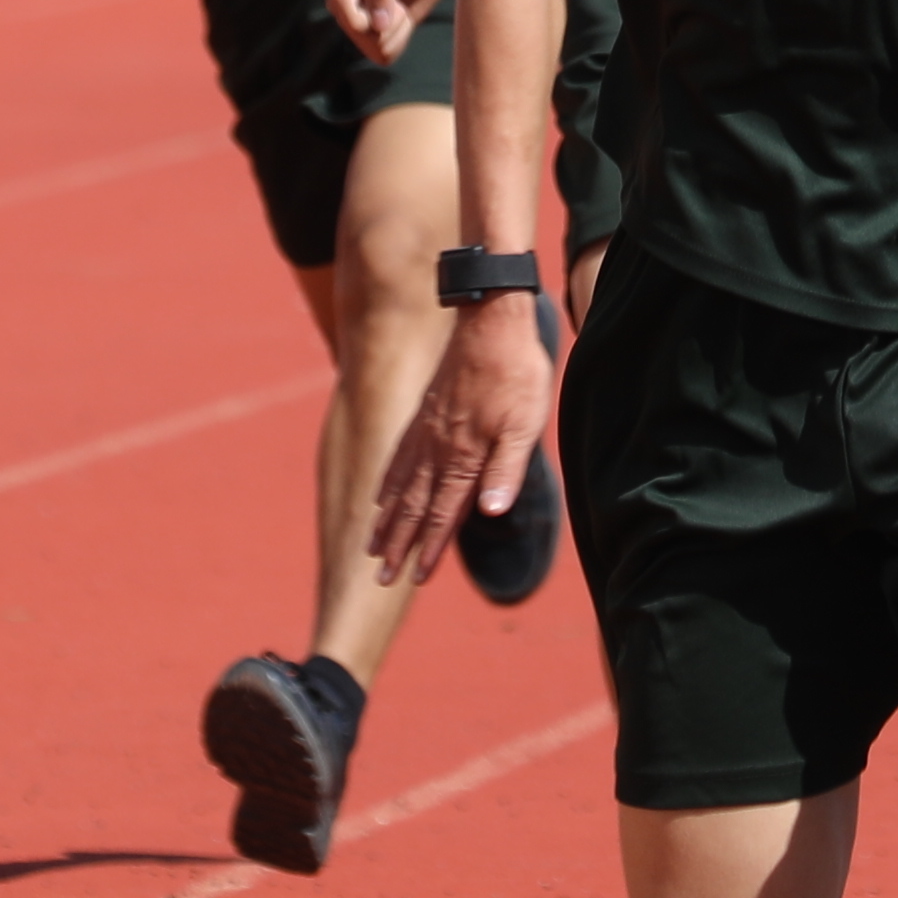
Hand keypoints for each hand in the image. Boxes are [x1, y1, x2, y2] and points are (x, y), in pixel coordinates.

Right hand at [320, 0, 456, 66]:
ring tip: (399, 6)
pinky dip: (399, 39)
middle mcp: (340, 5)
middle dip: (391, 23)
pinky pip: (383, 56)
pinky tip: (399, 18)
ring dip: (397, 31)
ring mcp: (353, 22)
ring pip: (376, 50)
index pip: (356, 24)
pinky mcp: (368, 36)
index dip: (382, 17)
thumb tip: (377, 26)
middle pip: (365, 39)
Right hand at [367, 296, 560, 586]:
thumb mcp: (525, 422)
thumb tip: (491, 512)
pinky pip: (399, 458)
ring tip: (372, 546)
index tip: (414, 578)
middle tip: (381, 577)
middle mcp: (438, 448)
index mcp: (464, 455)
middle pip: (413, 506)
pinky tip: (380, 496)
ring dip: (387, 520)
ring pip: (401, 485)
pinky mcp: (425, 415)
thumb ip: (507, 468)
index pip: (443, 513)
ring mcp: (427, 431)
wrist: (491, 319)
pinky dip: (387, 484)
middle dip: (399, 544)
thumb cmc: (516, 372)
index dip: (430, 548)